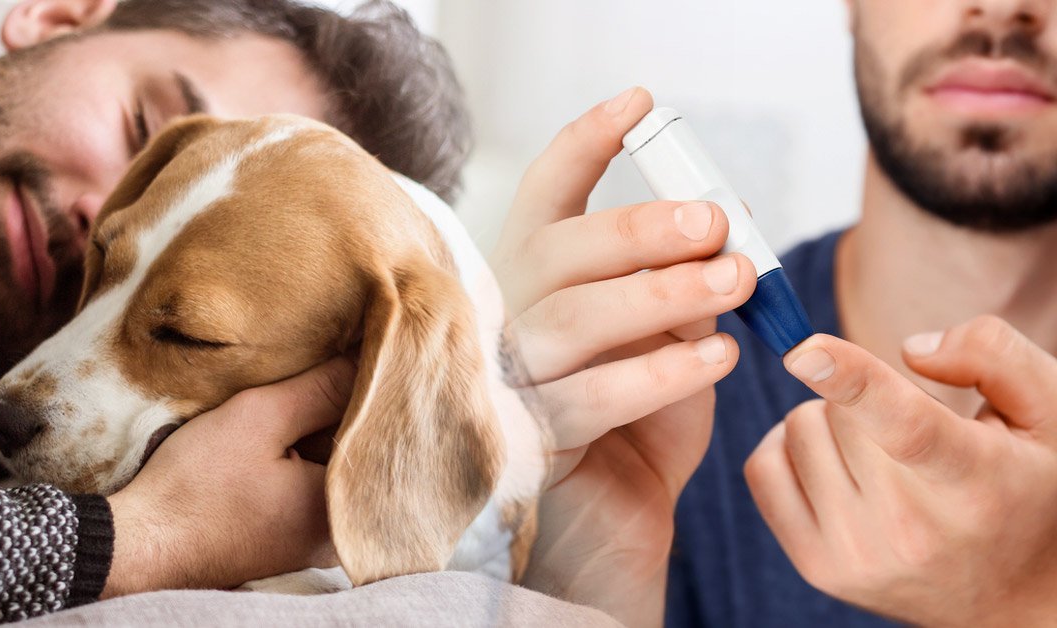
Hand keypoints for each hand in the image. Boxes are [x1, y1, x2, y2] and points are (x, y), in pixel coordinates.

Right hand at [102, 358, 354, 595]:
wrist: (140, 545)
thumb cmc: (195, 487)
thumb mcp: (260, 419)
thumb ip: (322, 388)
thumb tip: (373, 357)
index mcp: (344, 509)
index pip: (378, 433)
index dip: (369, 389)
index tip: (358, 353)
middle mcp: (340, 534)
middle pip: (358, 452)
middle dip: (344, 411)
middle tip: (327, 368)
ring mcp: (315, 542)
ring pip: (333, 467)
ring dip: (319, 433)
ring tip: (299, 396)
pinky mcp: (289, 540)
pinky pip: (312, 486)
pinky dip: (303, 457)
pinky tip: (281, 432)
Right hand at [496, 87, 755, 625]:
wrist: (617, 520)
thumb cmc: (643, 418)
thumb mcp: (671, 336)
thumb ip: (682, 285)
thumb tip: (725, 226)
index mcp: (537, 277)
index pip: (544, 195)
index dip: (585, 144)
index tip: (639, 104)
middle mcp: (509, 318)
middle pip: (557, 253)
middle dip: (640, 229)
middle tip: (716, 224)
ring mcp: (514, 380)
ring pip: (575, 319)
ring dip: (663, 295)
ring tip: (735, 283)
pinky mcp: (532, 439)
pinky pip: (596, 397)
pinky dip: (664, 373)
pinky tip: (717, 357)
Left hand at [745, 316, 1056, 625]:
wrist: (1015, 595)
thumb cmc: (1031, 485)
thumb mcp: (1048, 411)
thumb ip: (992, 355)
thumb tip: (910, 351)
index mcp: (975, 482)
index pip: (904, 427)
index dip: (851, 380)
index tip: (804, 348)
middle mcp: (911, 530)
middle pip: (839, 412)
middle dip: (863, 397)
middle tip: (909, 431)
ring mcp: (857, 555)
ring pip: (798, 431)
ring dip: (829, 423)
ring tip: (882, 454)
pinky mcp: (817, 567)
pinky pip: (763, 469)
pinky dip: (789, 449)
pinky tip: (834, 462)